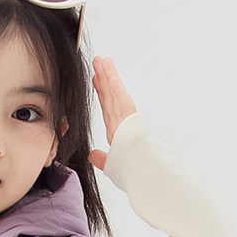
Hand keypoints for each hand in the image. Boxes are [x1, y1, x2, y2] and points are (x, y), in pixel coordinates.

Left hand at [87, 56, 137, 170]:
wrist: (144, 176)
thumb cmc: (133, 173)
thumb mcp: (112, 166)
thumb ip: (102, 159)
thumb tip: (92, 155)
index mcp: (117, 133)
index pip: (107, 108)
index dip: (101, 93)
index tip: (96, 80)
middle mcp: (121, 124)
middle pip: (110, 96)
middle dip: (103, 78)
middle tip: (98, 61)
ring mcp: (127, 120)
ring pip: (115, 94)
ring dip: (109, 76)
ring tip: (102, 60)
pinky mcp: (132, 120)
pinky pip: (122, 101)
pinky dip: (116, 88)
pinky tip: (110, 75)